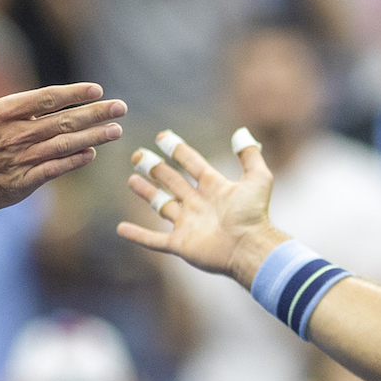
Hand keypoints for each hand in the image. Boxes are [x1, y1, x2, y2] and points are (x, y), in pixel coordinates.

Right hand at [0, 39, 125, 216]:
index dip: (74, 93)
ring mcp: (17, 162)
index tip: (97, 89)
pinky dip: (73, 162)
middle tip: (121, 108)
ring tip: (116, 130)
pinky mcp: (17, 185)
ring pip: (64, 146)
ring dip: (93, 137)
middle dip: (96, 113)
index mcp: (0, 113)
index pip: (46, 99)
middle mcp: (13, 136)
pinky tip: (91, 153)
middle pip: (63, 121)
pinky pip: (52, 171)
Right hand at [117, 130, 284, 282]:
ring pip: (162, 205)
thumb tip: (241, 132)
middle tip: (137, 155)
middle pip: (172, 181)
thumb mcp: (258, 178)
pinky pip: (154, 240)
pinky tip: (121, 229)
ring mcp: (188, 224)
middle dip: (155, 168)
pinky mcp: (180, 244)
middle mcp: (198, 203)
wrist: (249, 247)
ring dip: (146, 193)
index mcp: (214, 187)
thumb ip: (249, 155)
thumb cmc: (254, 214)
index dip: (177, 149)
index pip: (191, 163)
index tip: (161, 137)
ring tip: (131, 180)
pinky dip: (137, 235)